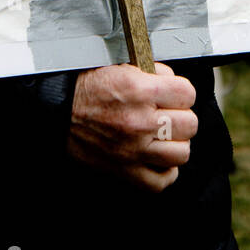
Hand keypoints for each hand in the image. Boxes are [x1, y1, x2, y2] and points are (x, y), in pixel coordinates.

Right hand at [67, 62, 197, 192]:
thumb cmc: (89, 87)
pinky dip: (165, 172)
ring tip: (166, 137)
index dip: (183, 92)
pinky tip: (158, 158)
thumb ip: (153, 73)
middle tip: (169, 114)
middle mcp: (140, 121)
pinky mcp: (125, 170)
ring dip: (176, 144)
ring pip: (182, 153)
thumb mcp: (122, 67)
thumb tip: (173, 82)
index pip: (188, 94)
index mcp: (140, 90)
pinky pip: (161, 181)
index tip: (175, 95)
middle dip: (181, 116)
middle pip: (190, 124)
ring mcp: (134, 149)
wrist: (60, 110)